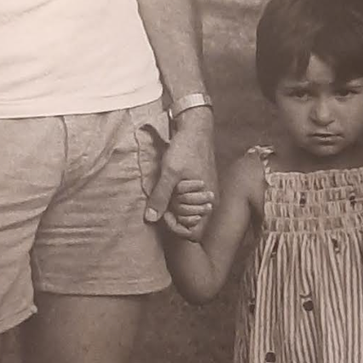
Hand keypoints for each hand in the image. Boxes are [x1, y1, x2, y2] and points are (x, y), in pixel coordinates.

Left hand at [144, 108, 216, 241]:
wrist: (196, 128)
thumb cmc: (185, 149)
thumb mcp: (169, 173)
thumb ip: (160, 197)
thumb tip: (150, 218)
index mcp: (207, 202)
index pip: (193, 234)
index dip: (177, 228)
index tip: (165, 214)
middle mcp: (211, 202)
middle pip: (191, 225)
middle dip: (176, 218)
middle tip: (164, 202)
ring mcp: (208, 195)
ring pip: (191, 214)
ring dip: (178, 209)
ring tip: (169, 194)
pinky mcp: (203, 188)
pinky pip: (192, 203)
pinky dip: (181, 200)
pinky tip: (173, 189)